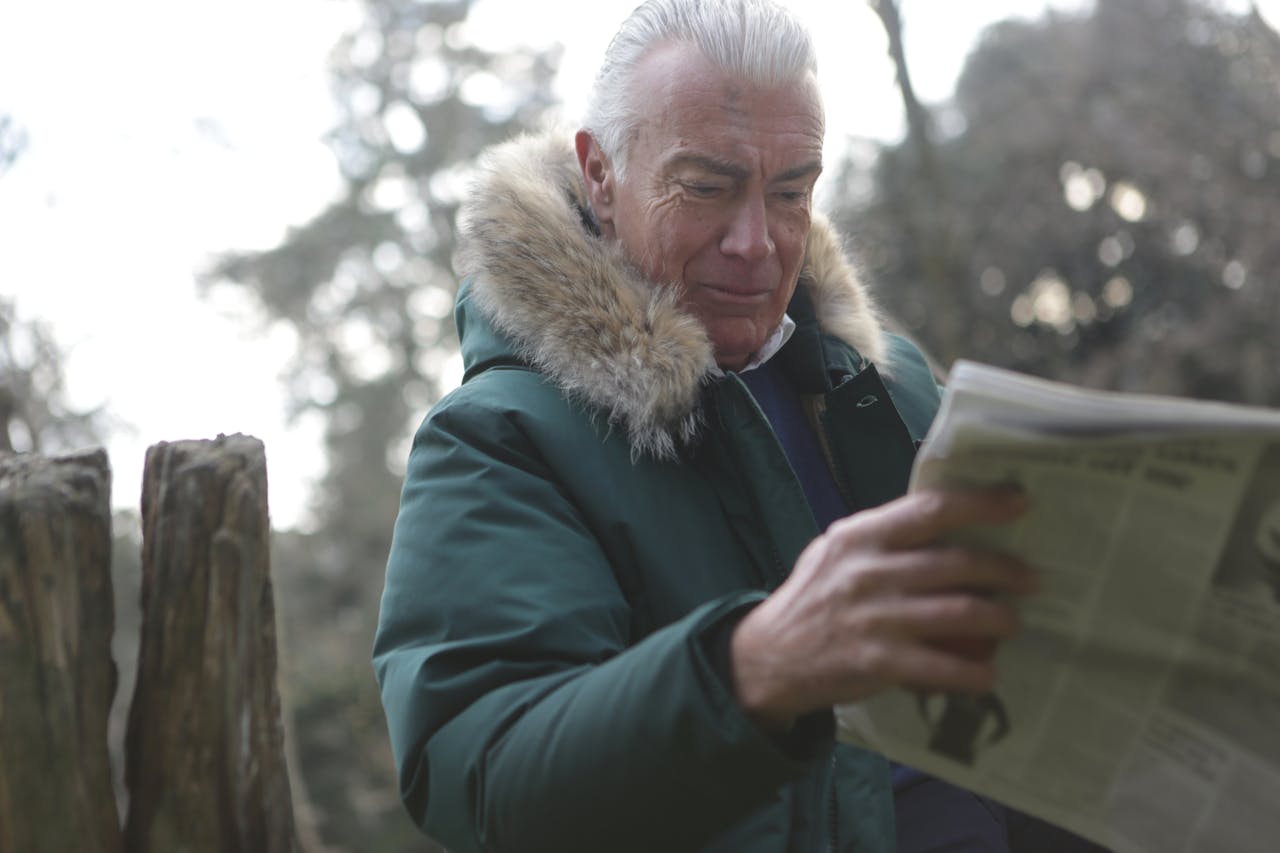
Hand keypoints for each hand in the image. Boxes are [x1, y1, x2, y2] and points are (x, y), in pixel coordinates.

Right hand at [729, 488, 1035, 728]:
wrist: (768, 657)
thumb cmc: (812, 599)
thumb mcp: (836, 552)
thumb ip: (883, 538)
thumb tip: (948, 525)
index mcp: (860, 536)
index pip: (931, 509)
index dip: (982, 503)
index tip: (1020, 502)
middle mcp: (870, 572)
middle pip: (957, 562)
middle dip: (1004, 569)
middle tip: (1030, 578)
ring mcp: (876, 618)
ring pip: (959, 613)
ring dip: (999, 618)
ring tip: (1013, 621)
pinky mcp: (878, 663)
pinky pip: (942, 668)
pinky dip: (973, 674)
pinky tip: (988, 676)